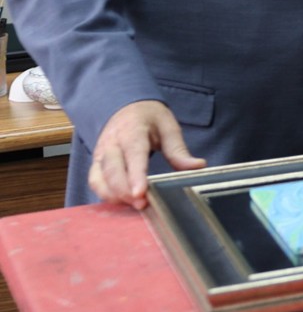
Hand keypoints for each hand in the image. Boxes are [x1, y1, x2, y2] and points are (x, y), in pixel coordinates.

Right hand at [89, 100, 204, 208]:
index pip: (133, 154)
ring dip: (114, 195)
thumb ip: (179, 150)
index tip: (140, 193)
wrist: (126, 106)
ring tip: (134, 205)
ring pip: (99, 178)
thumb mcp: (168, 127)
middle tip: (142, 205)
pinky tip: (122, 202)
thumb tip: (198, 166)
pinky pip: (95, 181)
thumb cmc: (149, 118)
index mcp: (132, 131)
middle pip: (112, 170)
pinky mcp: (96, 162)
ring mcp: (101, 153)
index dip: (135, 175)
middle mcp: (112, 143)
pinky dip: (105, 194)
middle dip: (124, 191)